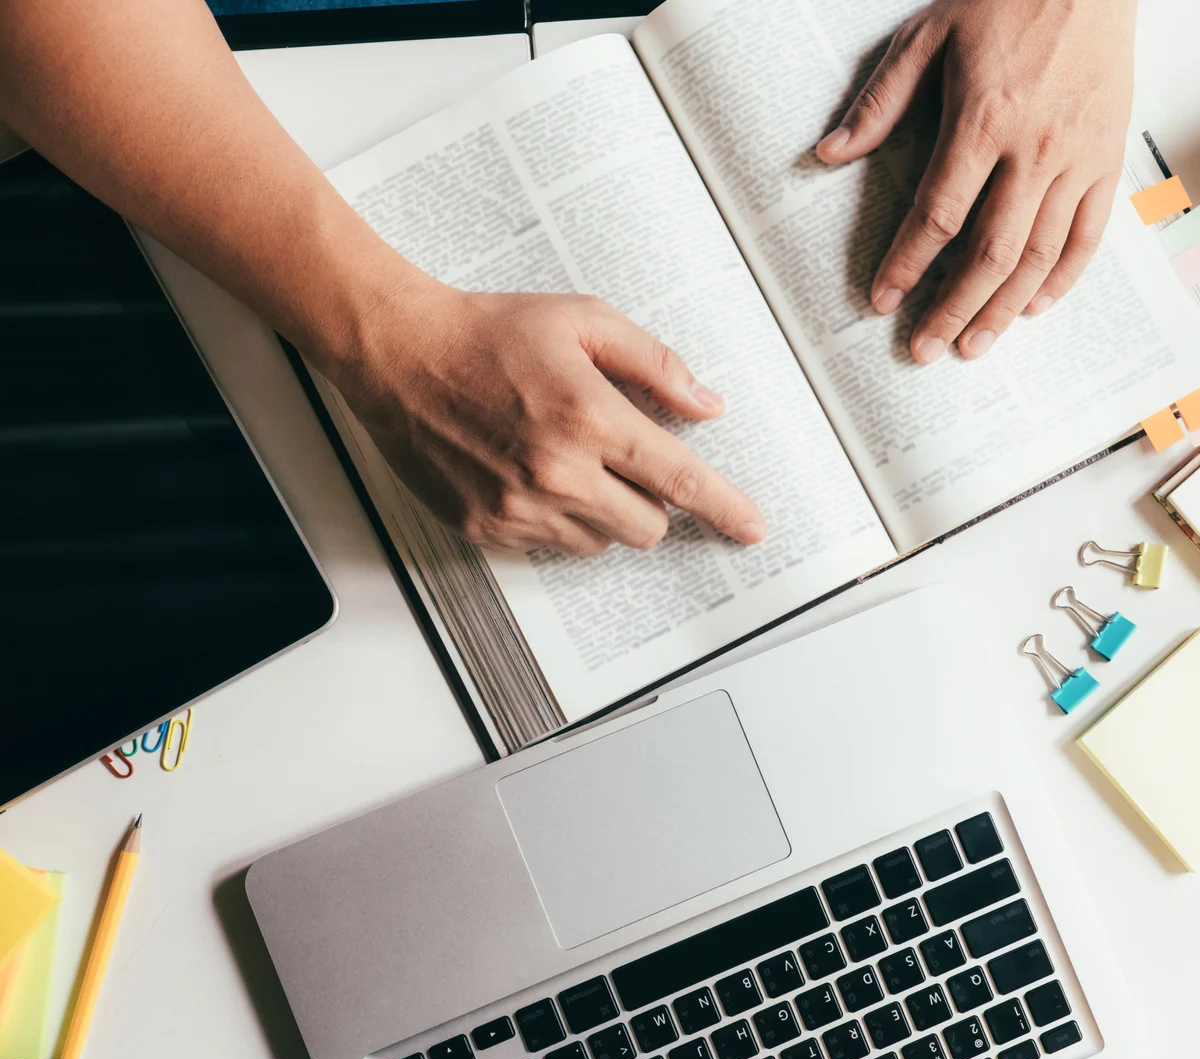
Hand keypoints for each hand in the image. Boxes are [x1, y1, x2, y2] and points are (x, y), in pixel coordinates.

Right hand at [319, 281, 766, 556]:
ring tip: (566, 459)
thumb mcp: (585, 321)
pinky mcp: (484, 528)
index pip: (680, 480)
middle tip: (623, 460)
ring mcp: (517, 507)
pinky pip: (550, 547)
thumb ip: (655, 365)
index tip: (752, 528)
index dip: (725, 508)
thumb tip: (706, 406)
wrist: (398, 353)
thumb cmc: (488, 332)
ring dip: (603, 512)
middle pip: (647, 527)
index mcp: (589, 418)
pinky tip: (529, 473)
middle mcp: (556, 472)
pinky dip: (557, 520)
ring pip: (600, 543)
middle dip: (652, 501)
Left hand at [816, 0, 1135, 362]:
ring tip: (973, 344)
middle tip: (924, 348)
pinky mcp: (1109, 158)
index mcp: (983, 120)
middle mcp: (1034, 149)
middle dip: (952, 308)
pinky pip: (1088, 235)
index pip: (938, 214)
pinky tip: (1035, 307)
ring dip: (1003, 309)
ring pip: (1039, 256)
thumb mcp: (929, 35)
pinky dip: (1062, 278)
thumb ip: (881, 101)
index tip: (882, 300)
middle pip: (990, 253)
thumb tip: (830, 153)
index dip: (907, 264)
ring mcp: (1078, 159)